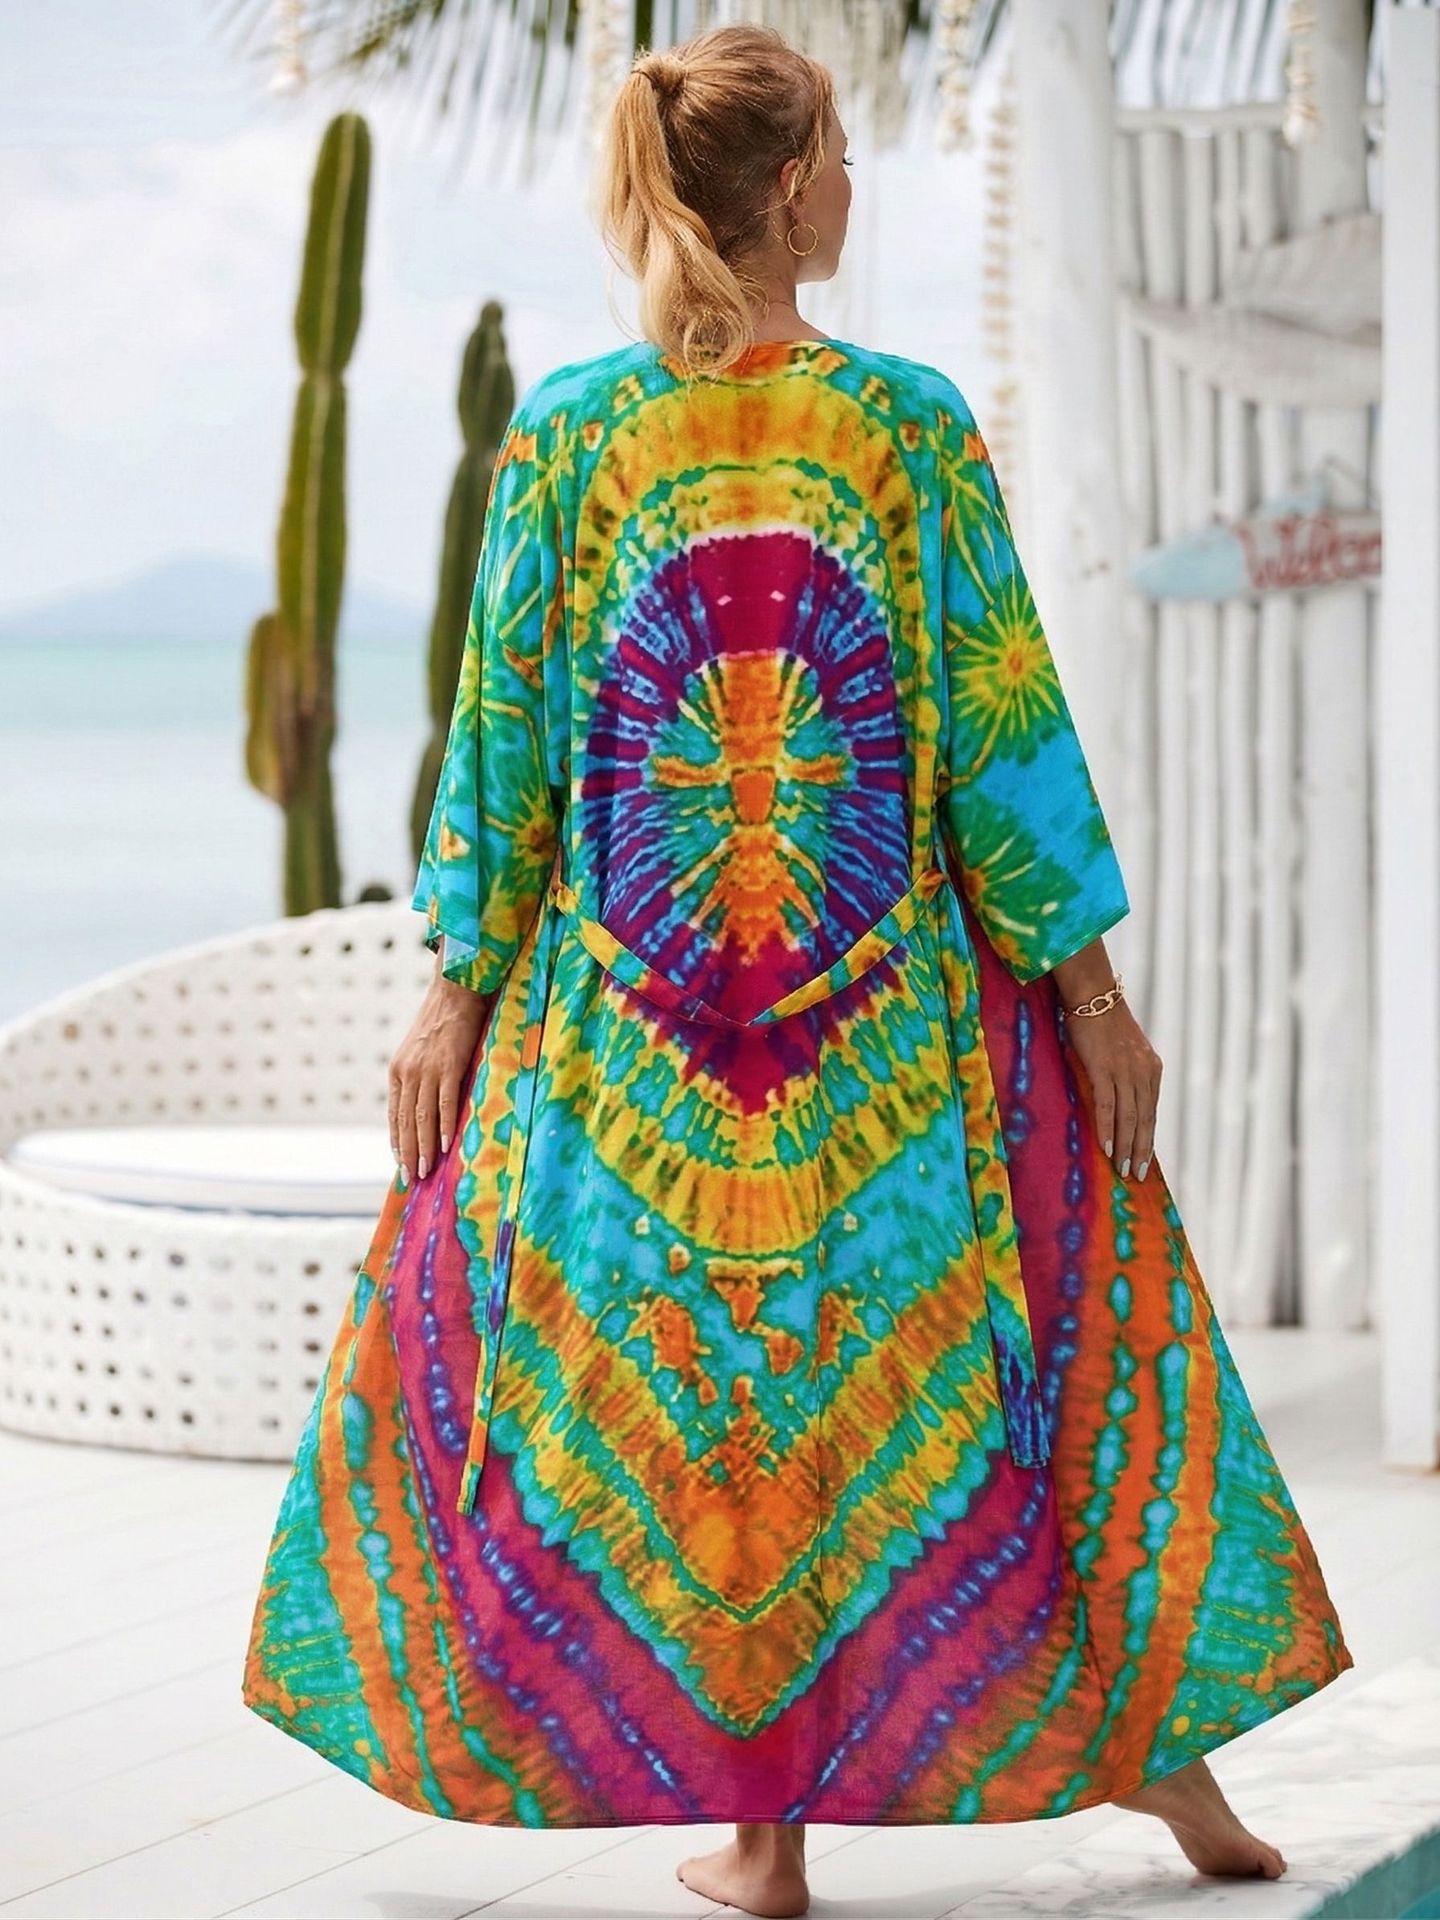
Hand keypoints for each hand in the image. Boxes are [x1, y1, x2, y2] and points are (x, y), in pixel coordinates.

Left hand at [388, 978, 489, 1185]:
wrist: (454, 990)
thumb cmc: (441, 1021)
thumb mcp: (419, 1050)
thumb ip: (418, 1076)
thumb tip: (424, 1107)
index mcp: (397, 1071)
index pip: (394, 1115)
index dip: (398, 1142)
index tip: (401, 1165)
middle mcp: (408, 1072)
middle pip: (406, 1121)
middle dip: (409, 1153)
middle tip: (413, 1178)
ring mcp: (428, 1069)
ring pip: (422, 1117)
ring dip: (424, 1147)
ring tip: (427, 1170)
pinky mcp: (450, 1064)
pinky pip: (445, 1101)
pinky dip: (443, 1125)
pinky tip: (444, 1144)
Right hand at [1058, 995, 1161, 1181]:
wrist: (1094, 995)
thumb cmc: (1104, 1021)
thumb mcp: (1126, 1048)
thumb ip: (1129, 1072)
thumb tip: (1120, 1100)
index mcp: (1151, 1069)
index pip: (1152, 1112)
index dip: (1148, 1138)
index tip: (1146, 1160)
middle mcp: (1143, 1072)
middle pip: (1144, 1119)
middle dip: (1141, 1150)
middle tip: (1137, 1174)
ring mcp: (1124, 1071)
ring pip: (1129, 1117)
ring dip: (1126, 1146)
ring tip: (1123, 1168)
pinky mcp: (1103, 1068)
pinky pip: (1107, 1105)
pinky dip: (1107, 1128)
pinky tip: (1107, 1147)